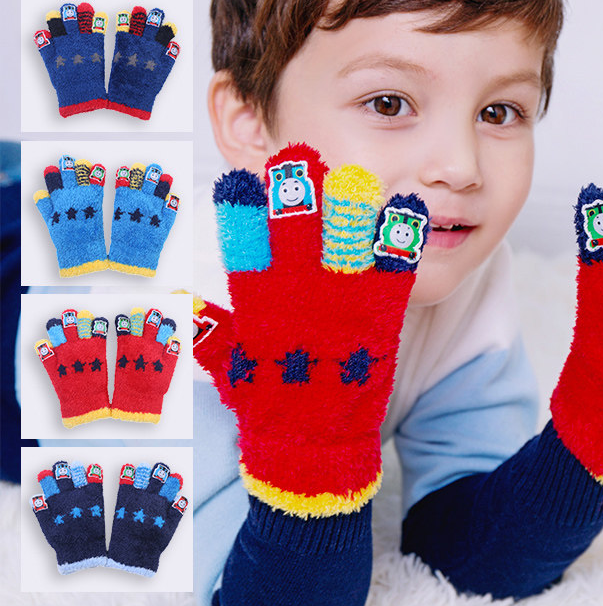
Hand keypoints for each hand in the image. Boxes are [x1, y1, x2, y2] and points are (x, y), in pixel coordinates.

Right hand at [194, 143, 427, 516]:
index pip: (243, 249)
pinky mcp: (381, 313)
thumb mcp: (232, 367)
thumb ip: (215, 330)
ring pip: (345, 241)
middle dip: (297, 193)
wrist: (316, 447)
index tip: (238, 180)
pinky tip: (407, 208)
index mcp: (260, 306)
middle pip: (297, 234)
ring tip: (354, 174)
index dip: (240, 213)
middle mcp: (299, 299)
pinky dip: (401, 236)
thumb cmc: (269, 403)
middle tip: (301, 157)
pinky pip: (393, 266)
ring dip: (351, 206)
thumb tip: (192, 304)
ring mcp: (342, 304)